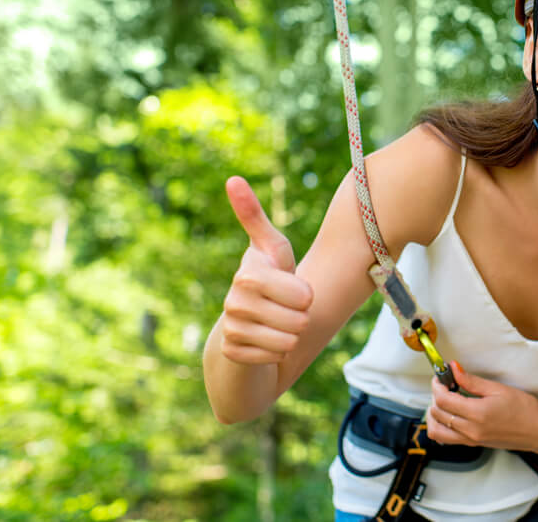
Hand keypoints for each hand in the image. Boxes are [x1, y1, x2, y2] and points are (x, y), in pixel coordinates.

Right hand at [219, 176, 313, 364]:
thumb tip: (232, 179)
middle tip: (287, 310)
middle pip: (298, 320)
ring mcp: (231, 327)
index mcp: (249, 272)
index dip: (306, 296)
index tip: (297, 291)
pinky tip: (266, 343)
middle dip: (301, 318)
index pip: (302, 294)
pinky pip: (274, 359)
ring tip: (278, 325)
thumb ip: (255, 216)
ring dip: (291, 338)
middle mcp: (234, 299)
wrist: (247, 322)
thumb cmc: (270, 279)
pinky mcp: (231, 352)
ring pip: (287, 342)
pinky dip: (277, 354)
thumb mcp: (273, 249)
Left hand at [426, 362, 537, 452]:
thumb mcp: (498, 389)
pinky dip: (441, 426)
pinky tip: (450, 415)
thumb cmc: (524, 409)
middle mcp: (471, 430)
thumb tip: (454, 369)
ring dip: (434, 414)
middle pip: (437, 413)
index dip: (437, 385)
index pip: (443, 400)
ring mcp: (471, 440)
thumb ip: (472, 381)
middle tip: (444, 385)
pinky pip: (446, 439)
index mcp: (477, 414)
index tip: (441, 377)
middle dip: (435, 396)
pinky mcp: (473, 444)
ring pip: (437, 430)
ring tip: (445, 401)